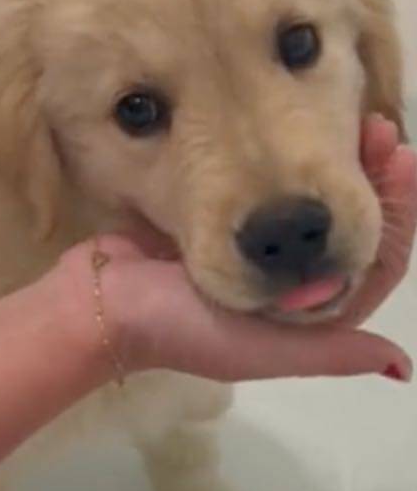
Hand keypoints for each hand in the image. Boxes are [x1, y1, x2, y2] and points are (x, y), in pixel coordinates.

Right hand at [56, 116, 415, 383]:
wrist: (102, 304)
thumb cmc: (179, 328)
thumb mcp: (261, 348)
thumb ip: (331, 350)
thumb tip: (401, 363)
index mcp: (303, 319)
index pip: (372, 266)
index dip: (396, 214)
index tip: (399, 159)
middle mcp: (285, 288)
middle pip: (346, 232)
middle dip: (371, 183)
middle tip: (378, 131)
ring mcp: (252, 255)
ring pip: (313, 211)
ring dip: (338, 169)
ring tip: (352, 126)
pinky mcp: (218, 230)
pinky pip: (270, 198)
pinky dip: (290, 172)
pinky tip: (295, 141)